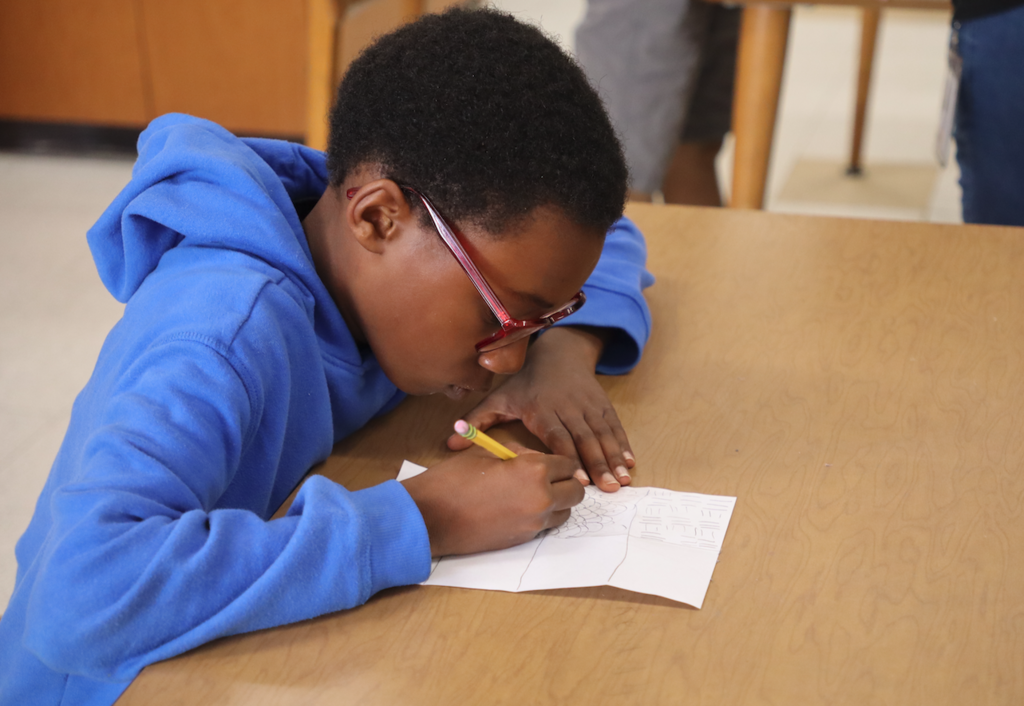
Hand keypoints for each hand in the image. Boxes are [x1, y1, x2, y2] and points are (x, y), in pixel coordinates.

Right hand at [401, 445, 583, 556]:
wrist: (431, 517)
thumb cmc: (454, 480)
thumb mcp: (488, 455)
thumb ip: (518, 454)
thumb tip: (533, 458)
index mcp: (534, 470)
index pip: (568, 464)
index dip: (560, 461)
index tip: (551, 462)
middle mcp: (542, 497)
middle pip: (576, 491)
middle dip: (566, 483)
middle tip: (548, 478)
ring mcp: (535, 522)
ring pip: (565, 512)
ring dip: (558, 502)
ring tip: (533, 494)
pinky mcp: (525, 539)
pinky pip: (547, 526)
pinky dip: (542, 517)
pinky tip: (520, 508)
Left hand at [447, 326, 634, 492]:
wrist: (557, 353)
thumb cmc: (523, 383)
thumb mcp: (498, 397)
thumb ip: (477, 421)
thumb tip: (450, 443)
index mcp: (541, 407)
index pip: (558, 434)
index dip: (569, 456)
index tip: (577, 479)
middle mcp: (567, 406)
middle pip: (585, 438)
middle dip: (598, 463)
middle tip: (608, 489)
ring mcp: (587, 405)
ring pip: (602, 434)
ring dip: (614, 458)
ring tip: (623, 481)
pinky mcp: (602, 405)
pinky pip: (614, 426)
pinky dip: (623, 444)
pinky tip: (630, 463)